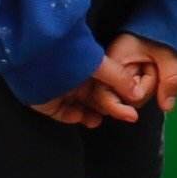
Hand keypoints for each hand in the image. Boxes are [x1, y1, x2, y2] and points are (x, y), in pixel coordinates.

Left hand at [30, 46, 150, 127]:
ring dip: (90, 115)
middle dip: (105, 108)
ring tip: (97, 120)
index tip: (126, 105)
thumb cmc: (71, 56)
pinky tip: (80, 117)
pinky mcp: (49, 102)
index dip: (116, 95)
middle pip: (94, 98)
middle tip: (115, 116)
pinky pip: (62, 113)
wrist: (38, 59)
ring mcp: (62, 89)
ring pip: (80, 107)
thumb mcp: (102, 65)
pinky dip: (73, 117)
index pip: (106, 84)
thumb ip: (120, 78)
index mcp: (90, 67)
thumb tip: (138, 92)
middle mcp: (76, 78)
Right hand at [104, 32, 176, 115]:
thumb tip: (167, 107)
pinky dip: (135, 93)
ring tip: (148, 72)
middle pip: (111, 101)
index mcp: (112, 60)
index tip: (133, 116)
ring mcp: (108, 75)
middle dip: (136, 96)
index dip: (117, 108)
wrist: (156, 21)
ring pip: (118, 101)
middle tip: (151, 72)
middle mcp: (104, 69)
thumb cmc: (159, 35)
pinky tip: (144, 79)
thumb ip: (170, 79)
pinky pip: (121, 96)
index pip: (102, 94)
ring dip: (137, 94)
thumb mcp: (169, 55)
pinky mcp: (114, 79)